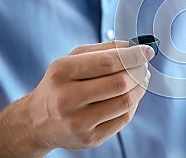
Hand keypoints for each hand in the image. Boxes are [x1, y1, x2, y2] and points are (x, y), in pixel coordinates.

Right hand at [27, 41, 153, 150]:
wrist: (38, 121)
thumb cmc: (60, 84)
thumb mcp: (72, 59)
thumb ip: (103, 49)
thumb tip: (133, 46)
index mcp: (62, 72)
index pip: (108, 62)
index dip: (133, 55)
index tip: (147, 51)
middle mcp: (67, 98)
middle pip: (120, 83)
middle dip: (139, 71)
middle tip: (144, 66)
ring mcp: (78, 122)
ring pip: (125, 102)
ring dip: (140, 87)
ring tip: (142, 78)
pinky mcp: (90, 139)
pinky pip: (124, 118)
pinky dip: (134, 104)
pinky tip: (132, 95)